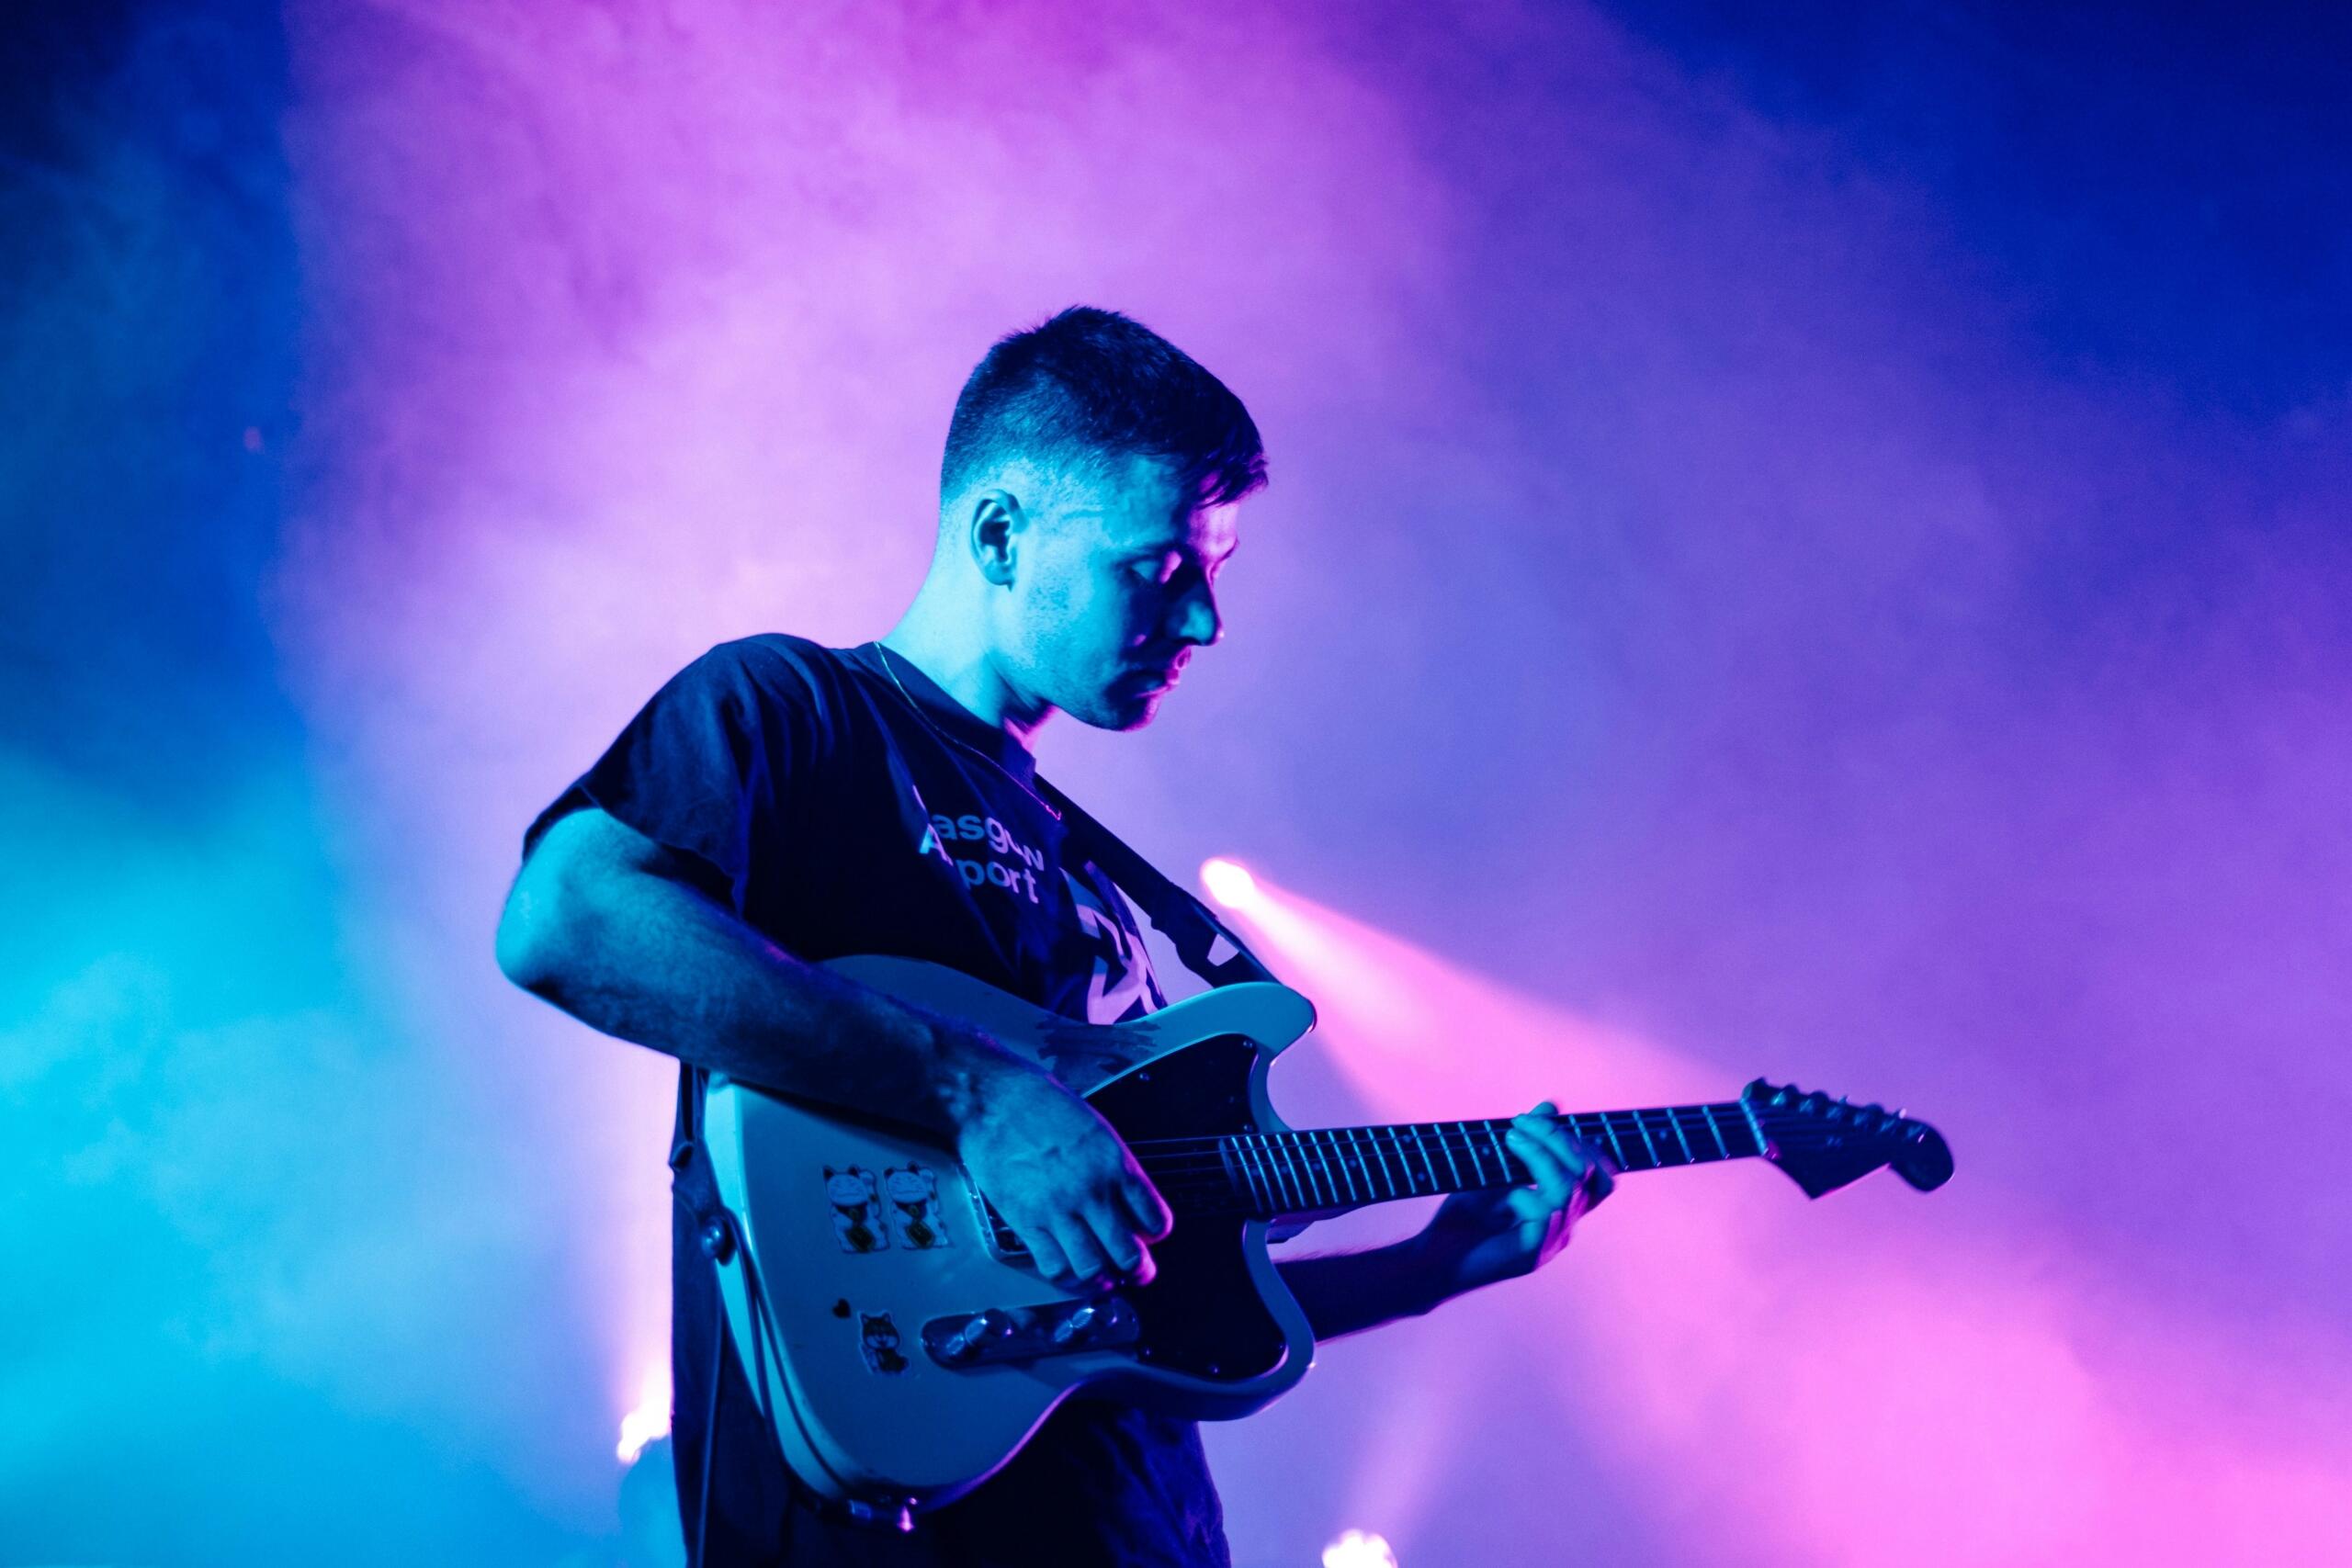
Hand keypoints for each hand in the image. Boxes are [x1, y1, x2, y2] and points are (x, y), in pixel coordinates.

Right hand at [953, 1051, 1171, 1291]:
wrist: (995, 1101)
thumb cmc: (1043, 1106)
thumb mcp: (1096, 1129)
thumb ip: (1115, 1167)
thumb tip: (1127, 1198)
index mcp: (1116, 1164)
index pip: (1155, 1219)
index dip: (1156, 1233)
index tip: (1150, 1236)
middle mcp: (1092, 1191)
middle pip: (1129, 1254)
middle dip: (1139, 1270)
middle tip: (1138, 1273)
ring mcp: (1059, 1209)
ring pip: (1092, 1268)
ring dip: (1102, 1279)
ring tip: (1103, 1278)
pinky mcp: (1027, 1221)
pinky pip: (1053, 1265)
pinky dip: (1067, 1277)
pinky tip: (1070, 1272)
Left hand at [1409, 1101, 1613, 1301]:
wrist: (1431, 1262)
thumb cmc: (1461, 1220)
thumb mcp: (1492, 1171)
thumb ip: (1525, 1143)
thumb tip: (1550, 1106)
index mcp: (1561, 1209)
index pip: (1601, 1176)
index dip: (1583, 1142)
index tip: (1541, 1119)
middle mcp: (1563, 1225)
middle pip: (1591, 1175)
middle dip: (1560, 1138)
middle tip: (1521, 1122)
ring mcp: (1550, 1241)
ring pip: (1569, 1189)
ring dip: (1541, 1153)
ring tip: (1510, 1137)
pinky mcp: (1531, 1254)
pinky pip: (1547, 1214)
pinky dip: (1529, 1189)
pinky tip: (1507, 1185)